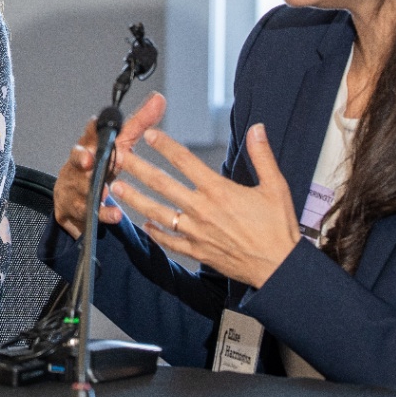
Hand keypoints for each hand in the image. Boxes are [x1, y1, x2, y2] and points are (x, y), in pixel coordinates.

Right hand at [52, 92, 165, 238]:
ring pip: (81, 187)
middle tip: (90, 159)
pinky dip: (103, 213)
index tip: (96, 121)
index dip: (93, 128)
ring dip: (92, 190)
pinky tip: (115, 214)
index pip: (91, 133)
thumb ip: (138, 124)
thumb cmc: (100, 165)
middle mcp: (80, 164)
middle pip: (78, 159)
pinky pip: (89, 213)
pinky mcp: (77, 209)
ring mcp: (75, 187)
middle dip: (82, 158)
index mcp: (91, 145)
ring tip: (103, 192)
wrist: (72, 197)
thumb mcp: (118, 145)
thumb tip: (160, 98)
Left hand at [110, 123, 300, 288]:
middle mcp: (202, 210)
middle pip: (162, 184)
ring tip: (116, 187)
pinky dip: (155, 232)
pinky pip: (170, 241)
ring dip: (135, 198)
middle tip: (118, 157)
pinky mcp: (197, 251)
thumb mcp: (275, 187)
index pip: (186, 161)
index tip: (149, 135)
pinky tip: (144, 224)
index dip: (165, 146)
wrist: (279, 268)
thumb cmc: (278, 228)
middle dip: (137, 168)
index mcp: (219, 191)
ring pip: (158, 212)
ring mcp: (196, 232)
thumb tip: (257, 128)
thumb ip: (262, 156)